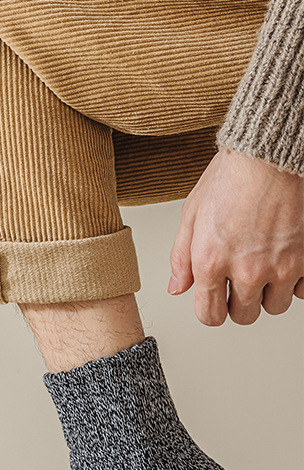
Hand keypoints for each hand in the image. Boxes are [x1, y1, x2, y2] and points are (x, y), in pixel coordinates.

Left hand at [168, 147, 303, 325]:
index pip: (210, 316)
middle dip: (239, 303)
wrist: (272, 153)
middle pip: (243, 316)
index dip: (211, 311)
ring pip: (275, 306)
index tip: (215, 302)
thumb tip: (178, 288)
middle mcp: (247, 270)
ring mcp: (282, 266)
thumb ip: (181, 257)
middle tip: (239, 283)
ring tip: (263, 269)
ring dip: (268, 294)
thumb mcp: (192, 214)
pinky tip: (286, 262)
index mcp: (211, 263)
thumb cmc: (231, 176)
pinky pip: (303, 291)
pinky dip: (296, 283)